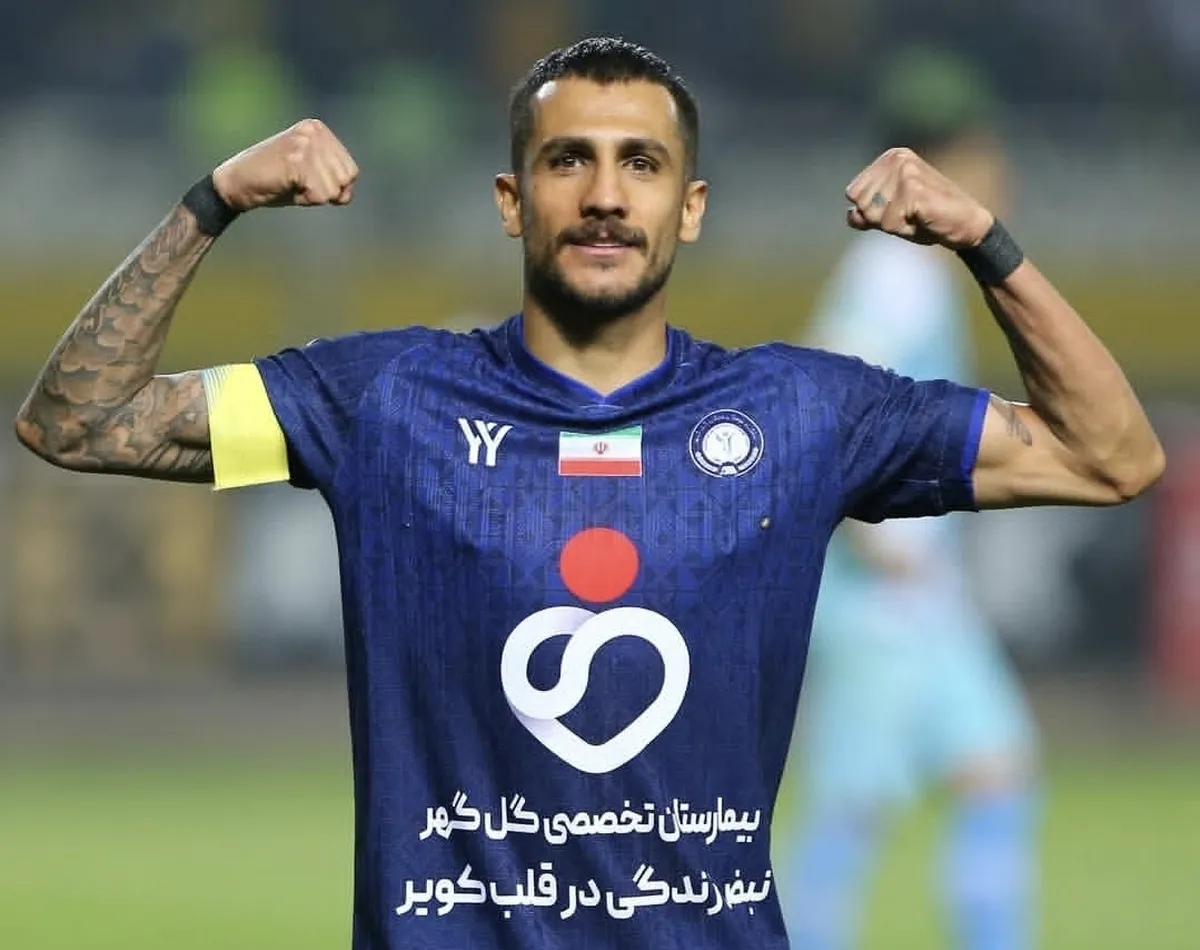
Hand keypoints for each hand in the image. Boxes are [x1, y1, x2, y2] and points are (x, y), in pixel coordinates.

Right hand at [211, 119, 358, 211]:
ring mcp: (304, 144)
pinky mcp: (296, 160)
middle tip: (296, 183)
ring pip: (333, 190)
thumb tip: (346, 194)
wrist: (236, 183)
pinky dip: (304, 199)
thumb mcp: (310, 174)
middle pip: (345, 180)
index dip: (334, 187)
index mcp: (318, 129)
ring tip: (290, 184)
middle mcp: (313, 131)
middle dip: (325, 192)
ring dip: (313, 196)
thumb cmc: (274, 182)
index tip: (306, 181)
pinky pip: (319, 195)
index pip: (351, 171)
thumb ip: (333, 177)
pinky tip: (285, 186)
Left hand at [845, 147, 992, 248]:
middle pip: (860, 203)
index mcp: (890, 157)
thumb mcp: (891, 214)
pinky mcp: (913, 189)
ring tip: (915, 216)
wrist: (965, 224)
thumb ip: (867, 212)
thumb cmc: (928, 218)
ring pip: (872, 214)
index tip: (899, 208)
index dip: (871, 211)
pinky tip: (921, 219)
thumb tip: (849, 215)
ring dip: (892, 224)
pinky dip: (902, 229)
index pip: (852, 193)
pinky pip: (888, 223)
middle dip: (880, 218)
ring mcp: (905, 171)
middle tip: (909, 213)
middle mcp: (896, 158)